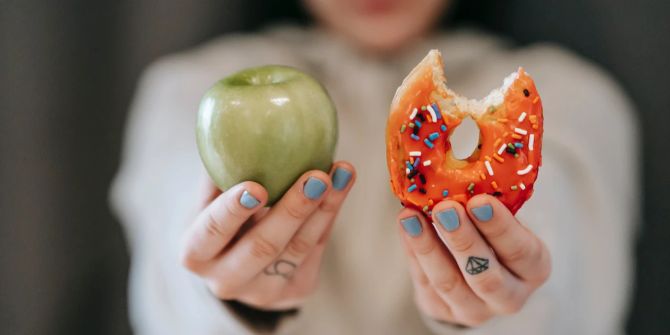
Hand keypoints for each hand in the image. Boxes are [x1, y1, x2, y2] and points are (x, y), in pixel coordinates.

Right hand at [180, 162, 354, 309]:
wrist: (237, 263)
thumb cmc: (220, 216)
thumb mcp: (209, 198)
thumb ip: (220, 171)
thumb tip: (235, 122)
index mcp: (195, 254)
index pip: (212, 233)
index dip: (232, 211)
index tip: (256, 186)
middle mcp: (226, 281)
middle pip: (262, 246)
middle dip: (293, 210)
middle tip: (316, 176)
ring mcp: (262, 293)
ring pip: (298, 249)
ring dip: (324, 208)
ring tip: (341, 172)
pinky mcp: (296, 292)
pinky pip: (316, 250)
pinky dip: (330, 214)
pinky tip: (341, 185)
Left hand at [397, 195, 550, 326]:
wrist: (476, 271)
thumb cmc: (493, 233)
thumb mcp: (502, 219)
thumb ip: (488, 203)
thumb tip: (458, 166)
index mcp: (533, 268)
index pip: (521, 251)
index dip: (500, 227)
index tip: (480, 201)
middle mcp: (509, 296)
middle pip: (485, 275)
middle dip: (463, 240)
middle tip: (445, 208)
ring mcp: (475, 310)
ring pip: (449, 283)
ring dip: (428, 247)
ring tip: (411, 216)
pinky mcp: (442, 312)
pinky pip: (425, 282)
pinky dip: (413, 251)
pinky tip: (406, 226)